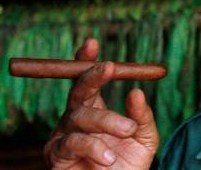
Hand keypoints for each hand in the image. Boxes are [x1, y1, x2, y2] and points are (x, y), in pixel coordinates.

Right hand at [44, 38, 158, 168]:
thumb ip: (142, 116)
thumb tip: (136, 90)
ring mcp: (63, 135)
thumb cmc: (127, 166)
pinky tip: (109, 156)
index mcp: (94, 108)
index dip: (86, 60)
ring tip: (127, 130)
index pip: (87, 79)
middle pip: (78, 89)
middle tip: (110, 67)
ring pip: (80, 115)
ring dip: (106, 120)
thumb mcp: (144, 139)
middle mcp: (75, 117)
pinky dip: (94, 146)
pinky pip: (73, 142)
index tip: (92, 43)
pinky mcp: (56, 155)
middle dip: (92, 75)